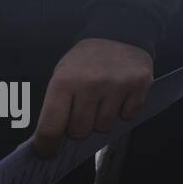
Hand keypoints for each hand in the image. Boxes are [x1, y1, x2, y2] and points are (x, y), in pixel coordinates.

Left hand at [33, 39, 152, 156]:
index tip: (48, 151)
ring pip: (104, 127)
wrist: (119, 32)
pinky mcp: (139, 84)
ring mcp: (117, 85)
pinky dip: (124, 110)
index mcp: (64, 82)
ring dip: (102, 118)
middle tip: (83, 110)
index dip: (47, 146)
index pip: (51, 128)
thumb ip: (54, 108)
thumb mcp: (62, 76)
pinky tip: (120, 94)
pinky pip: (128, 116)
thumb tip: (43, 143)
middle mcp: (90, 84)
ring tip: (103, 99)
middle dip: (80, 126)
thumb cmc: (85, 61)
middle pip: (80, 132)